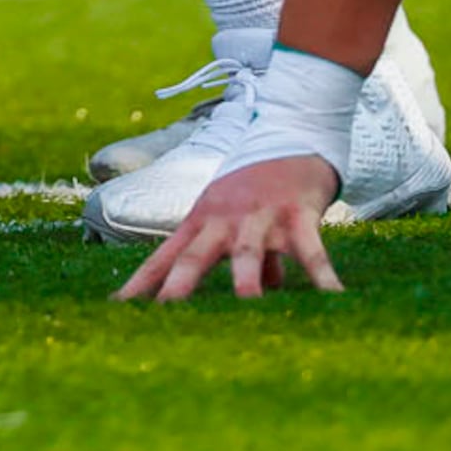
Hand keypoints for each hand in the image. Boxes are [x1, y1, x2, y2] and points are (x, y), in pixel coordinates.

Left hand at [117, 155, 344, 300]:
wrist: (294, 133)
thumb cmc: (259, 184)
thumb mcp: (238, 219)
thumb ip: (243, 258)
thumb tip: (263, 291)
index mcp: (201, 220)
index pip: (164, 256)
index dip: (140, 283)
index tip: (116, 308)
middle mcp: (224, 219)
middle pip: (195, 256)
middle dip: (178, 287)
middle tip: (164, 318)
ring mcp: (260, 215)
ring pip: (247, 253)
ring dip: (246, 282)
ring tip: (245, 309)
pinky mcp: (297, 214)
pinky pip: (310, 250)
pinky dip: (322, 275)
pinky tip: (334, 297)